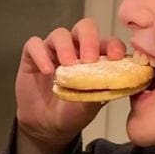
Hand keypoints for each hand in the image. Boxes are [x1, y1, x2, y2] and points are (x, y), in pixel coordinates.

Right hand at [15, 17, 124, 151]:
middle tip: (89, 59)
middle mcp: (75, 49)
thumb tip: (121, 84)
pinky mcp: (32, 56)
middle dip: (89, 39)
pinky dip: (41, 54)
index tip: (116, 57)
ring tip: (67, 65)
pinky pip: (34, 45)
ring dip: (65, 47)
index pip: (108, 42)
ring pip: (60, 34)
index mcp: (95, 58)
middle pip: (84, 28)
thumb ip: (102, 91)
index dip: (113, 45)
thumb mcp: (90, 106)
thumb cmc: (72, 113)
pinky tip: (47, 70)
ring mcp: (53, 51)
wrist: (46, 126)